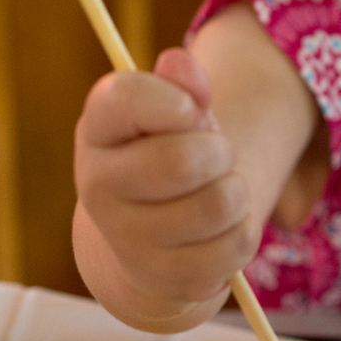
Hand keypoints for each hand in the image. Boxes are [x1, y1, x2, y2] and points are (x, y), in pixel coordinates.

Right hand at [74, 47, 260, 307]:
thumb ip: (182, 85)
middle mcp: (98, 186)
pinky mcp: (166, 278)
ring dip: (237, 193)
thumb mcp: (173, 115)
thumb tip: (179, 61)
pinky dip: (244, 233)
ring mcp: (129, 239)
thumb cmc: (166, 159)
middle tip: (216, 157)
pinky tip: (220, 231)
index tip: (190, 112)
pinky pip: (236, 246)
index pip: (126, 99)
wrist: (146, 243)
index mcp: (97, 131)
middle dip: (220, 151)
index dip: (177, 101)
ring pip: (220, 204)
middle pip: (185, 160)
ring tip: (221, 194)